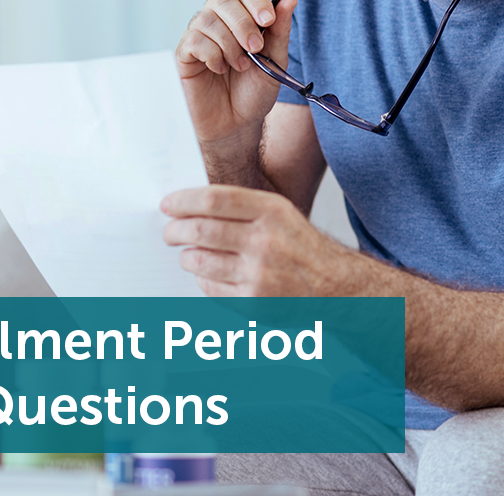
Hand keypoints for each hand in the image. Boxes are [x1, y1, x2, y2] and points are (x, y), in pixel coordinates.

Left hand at [161, 184, 355, 295]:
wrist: (335, 287)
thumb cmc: (300, 247)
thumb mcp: (280, 214)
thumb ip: (241, 207)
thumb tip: (191, 205)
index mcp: (271, 211)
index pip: (214, 200)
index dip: (183, 201)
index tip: (168, 205)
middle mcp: (264, 241)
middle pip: (200, 230)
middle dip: (174, 230)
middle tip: (169, 232)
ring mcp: (258, 274)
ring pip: (198, 261)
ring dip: (186, 256)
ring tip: (188, 253)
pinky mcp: (252, 302)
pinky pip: (208, 287)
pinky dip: (202, 279)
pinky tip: (209, 274)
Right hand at [175, 0, 297, 147]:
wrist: (236, 124)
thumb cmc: (253, 92)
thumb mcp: (275, 61)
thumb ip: (280, 31)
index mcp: (240, 19)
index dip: (255, 1)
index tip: (268, 20)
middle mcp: (217, 22)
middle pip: (222, 0)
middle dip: (242, 22)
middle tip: (255, 48)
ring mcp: (198, 36)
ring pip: (207, 19)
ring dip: (229, 44)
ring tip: (240, 66)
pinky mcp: (184, 54)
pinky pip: (193, 40)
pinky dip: (212, 54)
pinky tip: (219, 69)